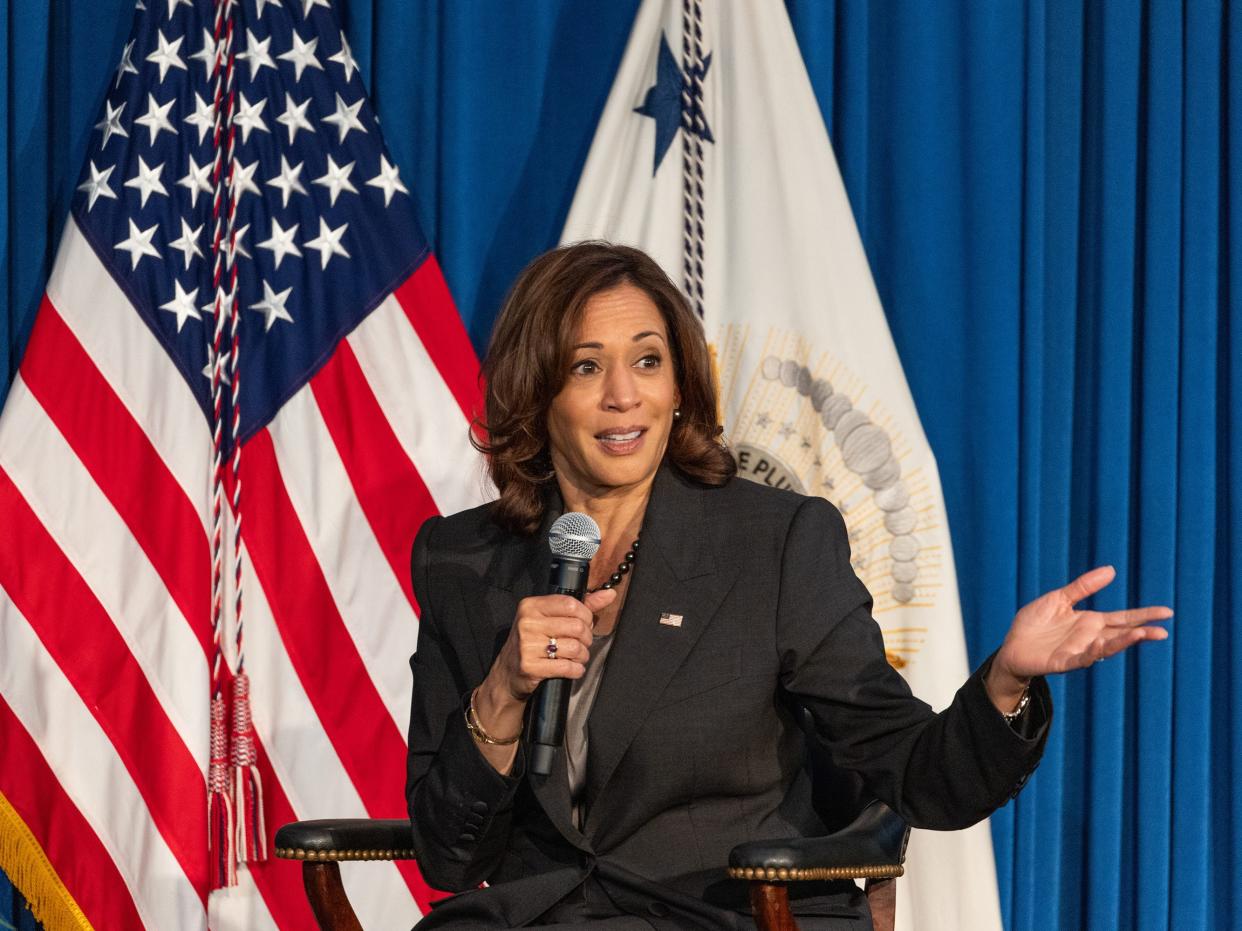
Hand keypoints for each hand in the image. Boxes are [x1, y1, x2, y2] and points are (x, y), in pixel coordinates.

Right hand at [477, 589, 616, 708]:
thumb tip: (608, 594)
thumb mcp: (551, 619)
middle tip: (582, 644)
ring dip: (582, 656)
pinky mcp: (530, 666)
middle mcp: (527, 622)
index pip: (571, 604)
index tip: (585, 624)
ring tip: (577, 657)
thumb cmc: (533, 643)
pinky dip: (576, 670)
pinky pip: (566, 667)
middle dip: (586, 639)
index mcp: (531, 606)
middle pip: (576, 627)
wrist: (508, 673)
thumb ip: (582, 605)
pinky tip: (572, 669)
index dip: (585, 616)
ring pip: (574, 647)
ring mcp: (527, 645)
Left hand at [992, 566, 1171, 686]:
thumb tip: (1111, 570)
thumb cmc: (1035, 623)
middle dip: (1141, 632)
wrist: (1012, 646)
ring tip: (1140, 635)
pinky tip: (1102, 645)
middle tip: (1163, 631)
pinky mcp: (1063, 662)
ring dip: (1122, 642)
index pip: (1123, 618)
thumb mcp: (1059, 599)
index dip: (1144, 615)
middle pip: (1120, 634)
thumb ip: (1083, 587)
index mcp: (1091, 622)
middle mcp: (1090, 637)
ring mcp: (1078, 650)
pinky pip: (1081, 658)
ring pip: (1106, 648)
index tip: (1166, 612)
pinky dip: (1092, 652)